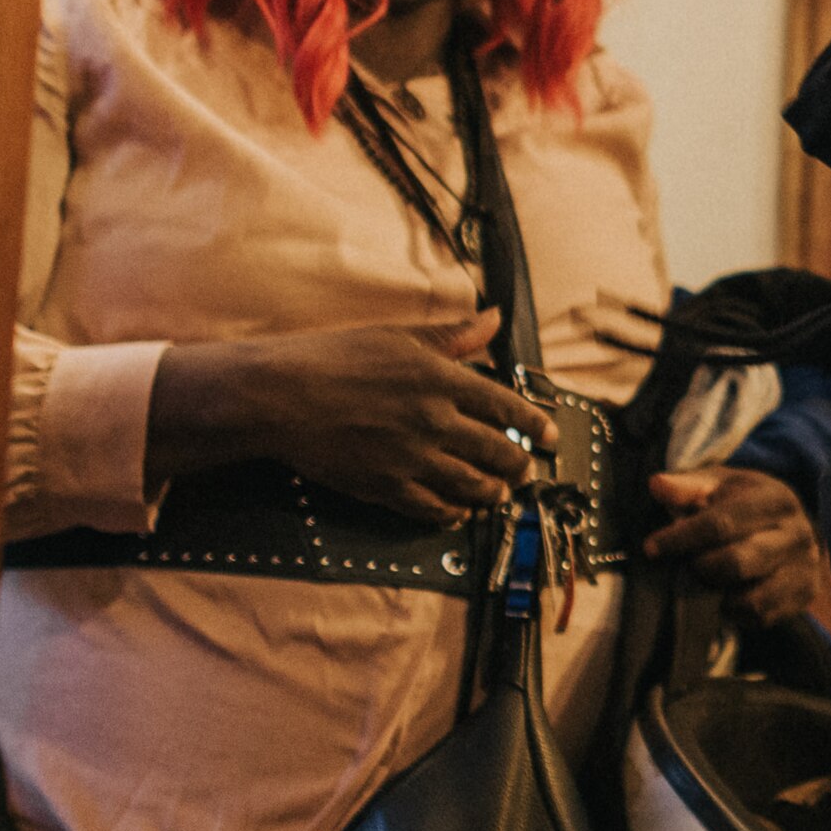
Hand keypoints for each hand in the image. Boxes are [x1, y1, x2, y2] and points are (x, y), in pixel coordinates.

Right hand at [144, 314, 550, 521]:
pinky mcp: (387, 486)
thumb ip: (452, 335)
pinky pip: (434, 508)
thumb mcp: (397, 336)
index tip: (550, 437)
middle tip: (526, 470)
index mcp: (442, 378)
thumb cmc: (334, 357)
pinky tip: (458, 512)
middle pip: (498, 452)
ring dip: (493, 492)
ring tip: (500, 494)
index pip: (508, 406)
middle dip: (520, 465)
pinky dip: (453, 512)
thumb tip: (494, 318)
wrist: (281, 396)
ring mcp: (413, 457)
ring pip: (472, 485)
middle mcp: (436, 420)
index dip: (536, 425)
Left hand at [646, 466, 830, 628]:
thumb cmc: (744, 503)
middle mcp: (797, 534)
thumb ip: (688, 487)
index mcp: (775, 500)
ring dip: (717, 595)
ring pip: (750, 598)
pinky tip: (726, 594)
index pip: (721, 524)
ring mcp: (806, 568)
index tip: (651, 548)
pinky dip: (735, 612)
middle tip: (686, 565)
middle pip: (736, 563)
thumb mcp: (719, 485)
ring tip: (706, 581)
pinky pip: (760, 617)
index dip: (681, 538)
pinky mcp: (806, 595)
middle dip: (700, 568)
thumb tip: (658, 485)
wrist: (790, 527)